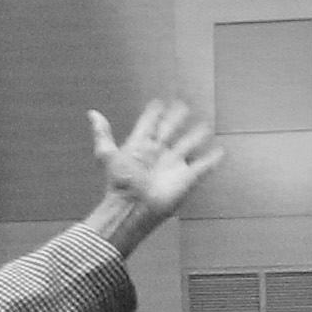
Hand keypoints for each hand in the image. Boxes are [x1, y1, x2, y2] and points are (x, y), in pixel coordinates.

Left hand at [86, 99, 220, 229]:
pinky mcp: (186, 178)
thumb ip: (102, 135)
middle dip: (176, 119)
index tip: (158, 103)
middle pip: (170, 131)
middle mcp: (158, 154)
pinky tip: (219, 152)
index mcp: (140, 147)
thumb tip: (92, 114)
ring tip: (205, 127)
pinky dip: (212, 160)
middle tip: (183, 105)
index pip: (148, 125)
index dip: (153, 115)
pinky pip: (202, 166)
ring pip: (187, 145)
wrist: (133, 208)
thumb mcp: (108, 156)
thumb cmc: (120, 184)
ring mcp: (173, 165)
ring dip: (196, 136)